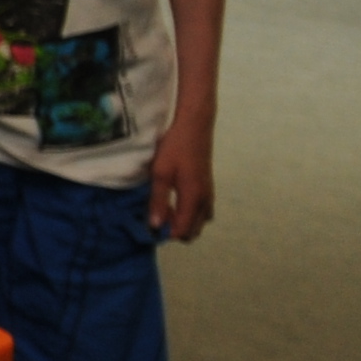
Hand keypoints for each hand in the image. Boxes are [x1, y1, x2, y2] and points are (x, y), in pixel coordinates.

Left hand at [147, 111, 213, 243]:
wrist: (194, 126)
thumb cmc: (174, 148)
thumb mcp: (160, 174)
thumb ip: (159, 201)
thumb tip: (156, 226)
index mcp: (193, 198)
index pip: (183, 230)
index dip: (167, 234)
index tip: (151, 227)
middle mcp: (205, 200)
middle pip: (193, 230)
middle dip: (176, 230)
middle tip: (157, 217)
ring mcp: (209, 193)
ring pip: (199, 221)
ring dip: (184, 222)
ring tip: (165, 210)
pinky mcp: (208, 186)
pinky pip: (202, 210)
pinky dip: (190, 214)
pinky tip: (176, 203)